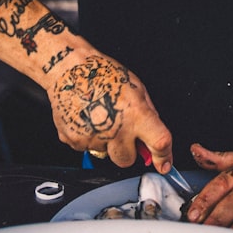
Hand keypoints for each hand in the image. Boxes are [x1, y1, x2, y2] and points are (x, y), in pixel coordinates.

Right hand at [45, 53, 173, 170]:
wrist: (68, 68)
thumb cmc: (102, 73)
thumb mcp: (137, 89)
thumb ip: (148, 117)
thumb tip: (154, 139)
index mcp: (136, 114)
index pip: (159, 143)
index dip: (164, 157)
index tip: (163, 164)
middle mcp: (115, 129)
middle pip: (126, 160)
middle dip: (126, 150)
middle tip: (120, 130)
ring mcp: (93, 138)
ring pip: (105, 154)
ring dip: (105, 141)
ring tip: (98, 116)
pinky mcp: (74, 141)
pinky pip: (87, 148)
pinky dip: (88, 137)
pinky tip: (87, 118)